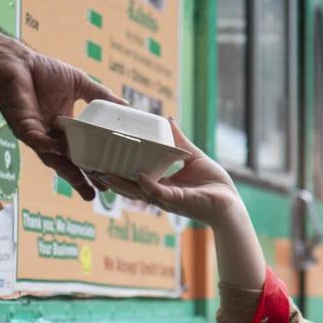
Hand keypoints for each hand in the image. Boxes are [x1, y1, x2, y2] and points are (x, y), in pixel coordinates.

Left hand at [0, 49, 120, 200]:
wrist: (16, 61)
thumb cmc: (43, 70)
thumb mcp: (80, 84)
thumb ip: (101, 96)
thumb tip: (127, 105)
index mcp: (64, 127)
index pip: (80, 151)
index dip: (92, 166)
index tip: (108, 179)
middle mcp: (50, 135)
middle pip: (68, 162)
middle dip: (81, 179)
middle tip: (98, 194)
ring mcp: (36, 134)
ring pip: (53, 159)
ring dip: (67, 172)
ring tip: (83, 185)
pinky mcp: (23, 128)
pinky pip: (38, 142)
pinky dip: (50, 147)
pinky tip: (63, 150)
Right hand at [97, 119, 242, 227]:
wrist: (231, 202)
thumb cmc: (214, 184)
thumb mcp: (192, 157)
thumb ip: (178, 141)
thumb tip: (168, 120)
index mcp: (160, 185)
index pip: (132, 177)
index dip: (116, 170)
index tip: (100, 158)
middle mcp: (159, 194)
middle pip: (128, 187)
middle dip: (110, 179)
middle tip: (92, 167)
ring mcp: (168, 199)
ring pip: (139, 193)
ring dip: (121, 184)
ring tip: (104, 173)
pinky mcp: (180, 201)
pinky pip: (160, 194)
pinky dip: (148, 185)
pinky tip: (138, 175)